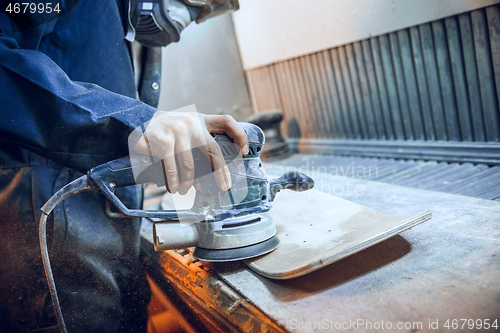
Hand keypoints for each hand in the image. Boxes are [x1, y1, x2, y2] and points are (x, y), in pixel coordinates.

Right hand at [132, 111, 248, 194]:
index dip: (239, 135)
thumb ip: (200, 135)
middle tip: (223, 186)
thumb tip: (213, 167)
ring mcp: (177, 133)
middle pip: (213, 150)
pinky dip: (171, 181)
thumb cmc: (166, 127)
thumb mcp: (186, 123)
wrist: (136, 118)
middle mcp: (192, 124)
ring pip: (190, 166)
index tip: (244, 151)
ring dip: (187, 182)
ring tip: (183, 190)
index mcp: (200, 120)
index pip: (226, 122)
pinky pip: (171, 168)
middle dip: (220, 172)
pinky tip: (171, 187)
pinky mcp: (163, 143)